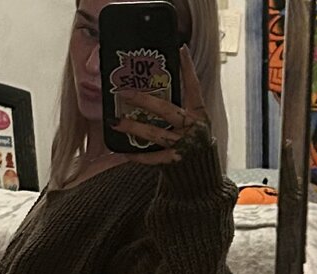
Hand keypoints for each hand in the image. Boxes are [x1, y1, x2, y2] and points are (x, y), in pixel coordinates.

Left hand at [111, 45, 211, 166]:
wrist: (201, 179)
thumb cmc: (193, 148)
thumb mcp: (194, 126)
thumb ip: (180, 110)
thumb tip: (154, 91)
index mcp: (199, 115)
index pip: (194, 88)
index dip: (188, 69)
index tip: (180, 50)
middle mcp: (193, 128)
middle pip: (166, 109)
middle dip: (143, 100)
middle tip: (123, 92)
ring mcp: (184, 145)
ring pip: (155, 134)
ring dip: (133, 127)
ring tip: (115, 122)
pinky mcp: (175, 162)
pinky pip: (152, 158)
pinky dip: (138, 155)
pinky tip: (124, 151)